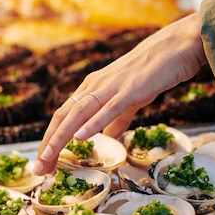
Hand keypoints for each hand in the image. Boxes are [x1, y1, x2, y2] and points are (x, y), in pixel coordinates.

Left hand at [33, 12, 206, 174]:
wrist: (176, 47)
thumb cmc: (153, 73)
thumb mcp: (128, 100)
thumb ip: (116, 119)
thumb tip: (108, 139)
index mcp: (92, 88)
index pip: (64, 117)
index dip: (51, 140)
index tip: (44, 162)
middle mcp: (94, 86)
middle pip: (63, 117)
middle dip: (48, 144)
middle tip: (39, 168)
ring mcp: (111, 87)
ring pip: (79, 114)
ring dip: (61, 137)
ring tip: (48, 157)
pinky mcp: (130, 90)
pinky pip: (108, 109)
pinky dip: (93, 123)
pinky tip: (80, 137)